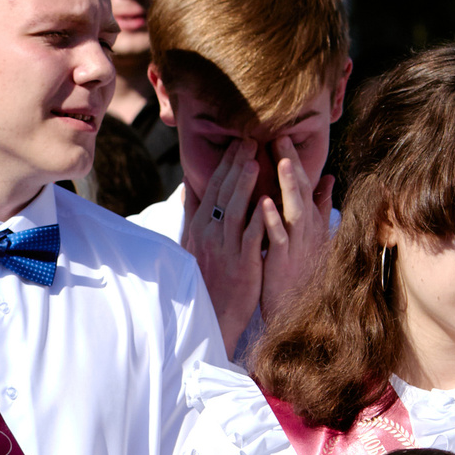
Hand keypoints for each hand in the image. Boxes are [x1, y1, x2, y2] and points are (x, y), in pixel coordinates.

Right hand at [180, 139, 265, 338]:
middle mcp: (210, 234)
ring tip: (254, 161)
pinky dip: (258, 218)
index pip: (212, 188)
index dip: (225, 164)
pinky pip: (250, 237)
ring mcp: (225, 249)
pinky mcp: (242, 264)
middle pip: (222, 193)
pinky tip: (267, 201)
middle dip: (235, 165)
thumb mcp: (192, 243)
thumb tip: (187, 185)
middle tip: (249, 139)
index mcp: (200, 227)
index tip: (237, 142)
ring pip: (234, 210)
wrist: (213, 314)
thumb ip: (192, 212)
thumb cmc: (205, 278)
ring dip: (244, 185)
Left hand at [256, 136, 337, 328]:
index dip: (294, 160)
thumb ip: (320, 205)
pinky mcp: (284, 262)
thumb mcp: (312, 235)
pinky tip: (264, 203)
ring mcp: (297, 245)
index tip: (282, 134)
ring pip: (295, 211)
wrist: (297, 311)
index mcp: (309, 221)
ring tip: (284, 161)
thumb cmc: (300, 270)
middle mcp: (307, 230)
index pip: (303, 184)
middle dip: (293, 163)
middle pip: (301, 190)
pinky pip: (279, 239)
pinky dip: (272, 220)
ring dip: (290, 186)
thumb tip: (328, 177)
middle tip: (280, 134)